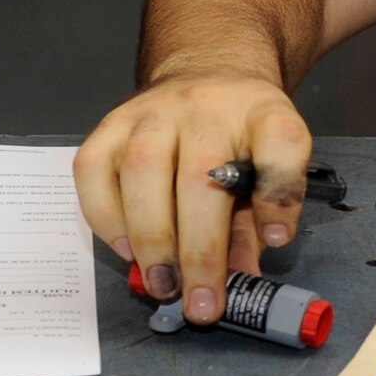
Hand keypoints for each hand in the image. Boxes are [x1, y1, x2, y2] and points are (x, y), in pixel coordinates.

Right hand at [74, 74, 312, 324]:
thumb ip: (256, 222)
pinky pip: (94, 170)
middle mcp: (208, 105)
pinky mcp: (110, 122)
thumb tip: (242, 280)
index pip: (281, 141)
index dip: (279, 192)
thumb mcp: (266, 168)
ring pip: (143, 170)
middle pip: (204, 174)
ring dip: (151, 238)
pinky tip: (126, 249)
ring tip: (162, 286)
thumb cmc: (240, 135)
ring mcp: (154, 110)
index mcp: (263, 113)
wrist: (206, 71)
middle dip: (201, 250)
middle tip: (200, 304)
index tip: (277, 239)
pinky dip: (106, 217)